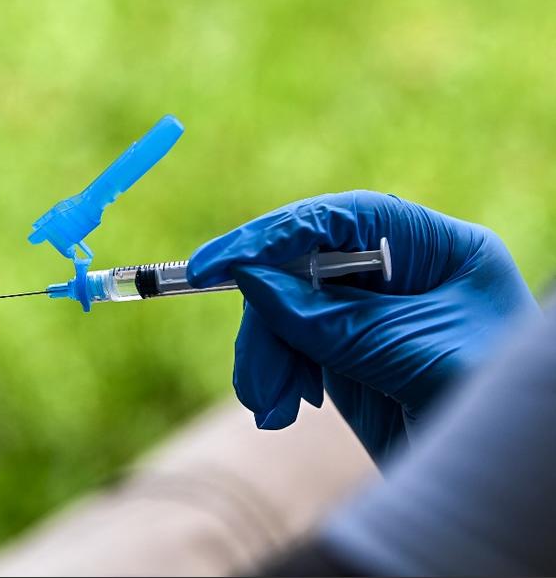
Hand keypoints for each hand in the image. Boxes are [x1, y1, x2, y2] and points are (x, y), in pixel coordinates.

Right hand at [187, 190, 538, 464]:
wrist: (495, 496)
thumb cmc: (488, 419)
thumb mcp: (411, 357)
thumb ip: (331, 320)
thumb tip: (253, 278)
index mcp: (439, 252)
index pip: (345, 218)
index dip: (277, 233)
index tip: (218, 263)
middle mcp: (402, 278)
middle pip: (304, 268)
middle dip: (268, 320)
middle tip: (254, 374)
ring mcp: (371, 320)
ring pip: (286, 312)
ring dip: (265, 356)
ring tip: (267, 407)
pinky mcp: (348, 361)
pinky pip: (289, 351)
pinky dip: (273, 377)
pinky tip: (277, 410)